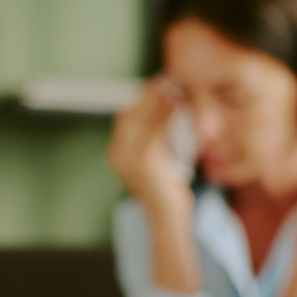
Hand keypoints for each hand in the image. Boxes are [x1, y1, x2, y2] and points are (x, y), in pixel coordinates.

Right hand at [108, 76, 193, 219]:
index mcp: (117, 153)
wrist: (168, 218)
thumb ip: (156, 139)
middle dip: (149, 93)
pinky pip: (155, 129)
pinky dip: (166, 113)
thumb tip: (167, 109)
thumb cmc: (166, 189)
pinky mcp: (143, 162)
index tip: (158, 83)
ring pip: (142, 118)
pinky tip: (179, 103)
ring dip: (159, 99)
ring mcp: (127, 158)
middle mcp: (116, 154)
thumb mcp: (158, 160)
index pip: (125, 115)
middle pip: (130, 112)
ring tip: (175, 86)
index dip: (140, 96)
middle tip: (167, 78)